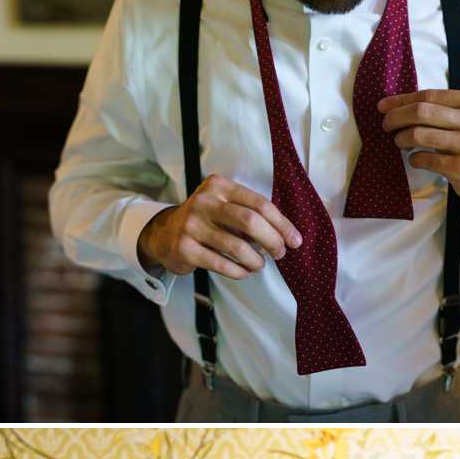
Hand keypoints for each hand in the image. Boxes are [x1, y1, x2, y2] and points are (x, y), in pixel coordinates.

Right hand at [139, 174, 300, 283]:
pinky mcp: (185, 248)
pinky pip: (221, 264)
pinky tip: (245, 272)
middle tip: (281, 253)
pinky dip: (239, 271)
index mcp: (219, 186)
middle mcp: (204, 202)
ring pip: (237, 247)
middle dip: (273, 240)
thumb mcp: (224, 206)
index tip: (295, 240)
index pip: (259, 204)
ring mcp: (192, 225)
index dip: (282, 224)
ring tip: (259, 264)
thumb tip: (286, 235)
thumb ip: (250, 214)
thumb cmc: (206, 221)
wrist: (164, 234)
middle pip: (250, 222)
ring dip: (256, 260)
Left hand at [377, 87, 459, 216]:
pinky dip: (414, 159)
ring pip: (419, 134)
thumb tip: (398, 103)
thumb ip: (445, 108)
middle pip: (422, 111)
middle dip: (396, 117)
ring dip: (401, 138)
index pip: (430, 95)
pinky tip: (415, 159)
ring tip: (400, 142)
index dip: (402, 100)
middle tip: (386, 125)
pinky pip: (425, 159)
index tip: (384, 106)